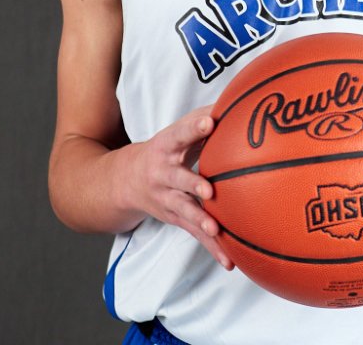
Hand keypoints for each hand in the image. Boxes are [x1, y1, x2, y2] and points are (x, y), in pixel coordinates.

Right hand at [124, 105, 233, 269]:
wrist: (127, 180)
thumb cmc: (165, 149)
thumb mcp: (177, 131)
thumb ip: (202, 118)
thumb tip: (235, 101)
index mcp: (167, 145)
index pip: (181, 133)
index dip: (194, 128)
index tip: (210, 122)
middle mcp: (163, 173)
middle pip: (178, 178)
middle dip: (193, 183)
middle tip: (209, 189)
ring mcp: (167, 198)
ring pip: (184, 210)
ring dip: (200, 220)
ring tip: (215, 230)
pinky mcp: (175, 218)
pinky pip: (195, 233)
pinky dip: (212, 248)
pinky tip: (229, 261)